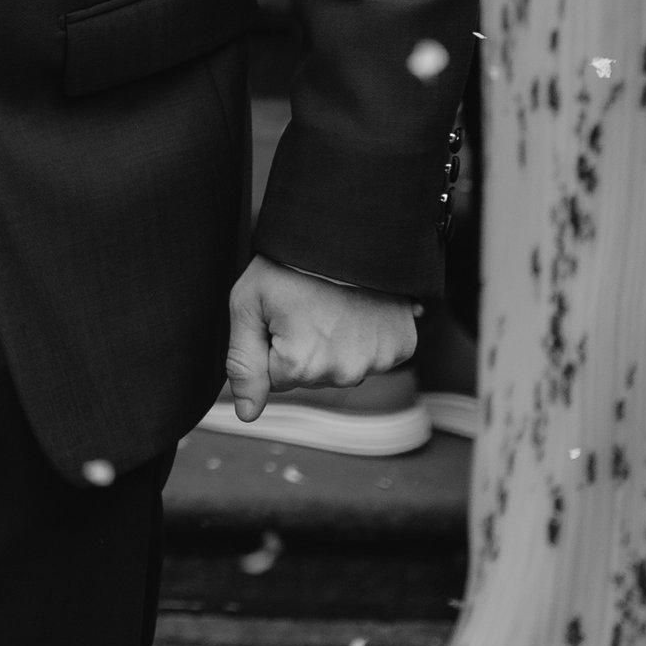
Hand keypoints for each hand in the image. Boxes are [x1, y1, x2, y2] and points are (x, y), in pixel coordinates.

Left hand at [223, 259, 417, 423]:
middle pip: (310, 377)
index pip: (274, 379)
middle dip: (302, 347)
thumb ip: (242, 364)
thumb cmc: (289, 264)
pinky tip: (358, 311)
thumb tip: (246, 414)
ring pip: (340, 368)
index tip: (280, 313)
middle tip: (306, 306)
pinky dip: (364, 338)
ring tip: (333, 305)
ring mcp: (378, 361)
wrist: (347, 231)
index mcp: (302, 365)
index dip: (271, 344)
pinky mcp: (402, 347)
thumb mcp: (247, 305)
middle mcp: (344, 373)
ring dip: (333, 344)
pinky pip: (372, 357)